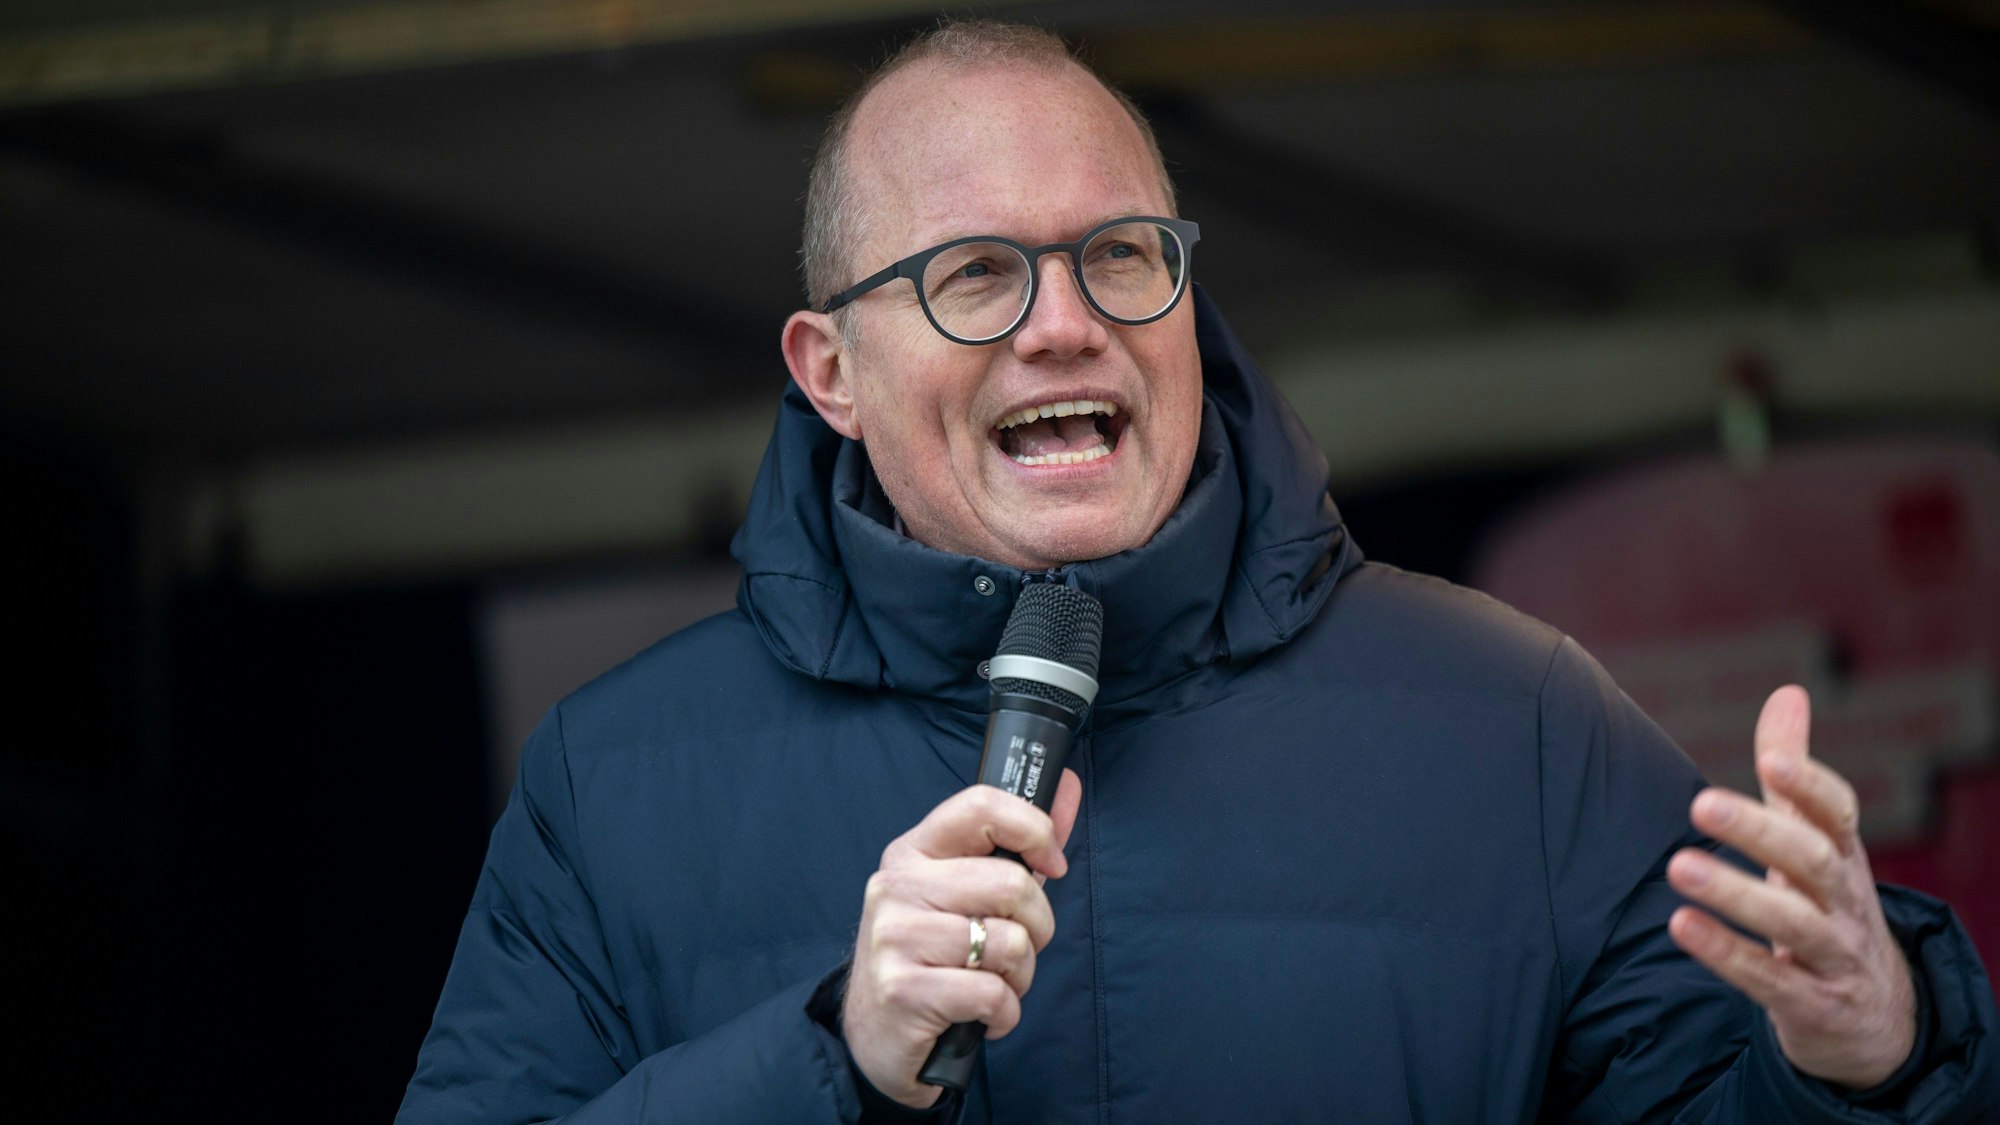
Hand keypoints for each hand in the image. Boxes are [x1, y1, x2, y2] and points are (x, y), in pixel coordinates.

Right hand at [843, 769, 1082, 1107]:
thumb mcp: (967, 894)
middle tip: (1015, 949)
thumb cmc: (933, 957)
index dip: (1034, 829)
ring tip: (991, 983)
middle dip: (1037, 926)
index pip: (981, 806)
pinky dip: (1003, 1012)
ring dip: (1019, 976)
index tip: (1054, 863)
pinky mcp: (902, 988)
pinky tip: (980, 1015)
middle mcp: (897, 885)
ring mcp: (895, 936)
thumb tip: (1065, 787)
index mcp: (914, 851)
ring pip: (1010, 942)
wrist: (875, 1035)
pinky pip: (992, 993)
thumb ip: (1018, 843)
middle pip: (1012, 883)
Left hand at [1666, 685, 1918, 1088]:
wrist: (1875, 1015)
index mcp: (1844, 855)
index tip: (1773, 762)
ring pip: (1792, 923)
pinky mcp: (1812, 1005)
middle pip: (1812, 861)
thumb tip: (1788, 692)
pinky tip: (1681, 926)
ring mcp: (1835, 956)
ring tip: (1677, 866)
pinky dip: (1726, 954)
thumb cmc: (1826, 904)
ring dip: (1735, 894)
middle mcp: (1845, 901)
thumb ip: (1792, 774)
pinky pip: (1769, 981)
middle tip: (1699, 803)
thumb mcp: (1816, 840)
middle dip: (1759, 831)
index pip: (1838, 813)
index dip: (1810, 786)